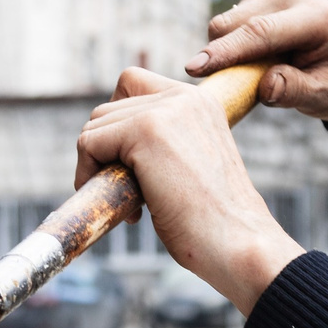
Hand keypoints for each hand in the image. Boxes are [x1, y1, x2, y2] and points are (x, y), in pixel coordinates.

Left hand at [76, 69, 303, 312]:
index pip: (133, 85)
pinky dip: (88, 174)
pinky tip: (124, 208)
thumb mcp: (192, 163)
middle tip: (131, 196)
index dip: (119, 125)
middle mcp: (184, 96)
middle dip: (106, 153)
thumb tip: (109, 143)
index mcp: (199, 101)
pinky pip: (89, 143)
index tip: (129, 165)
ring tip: (131, 205)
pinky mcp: (145, 130)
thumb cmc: (215, 220)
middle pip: (108, 109)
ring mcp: (165, 109)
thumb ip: (164, 142)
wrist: (238, 243)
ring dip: (97, 167)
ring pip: (95, 127)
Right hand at [191, 0, 327, 131]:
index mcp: (319, 17)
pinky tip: (267, 48)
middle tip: (247, 85)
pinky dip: (238, 39)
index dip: (226, 53)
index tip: (193, 69)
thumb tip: (265, 86)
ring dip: (233, 49)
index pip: (262, 33)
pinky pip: (230, 19)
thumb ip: (296, 91)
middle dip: (224, 57)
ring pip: (226, 22)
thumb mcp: (326, 98)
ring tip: (269, 63)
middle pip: (233, 25)